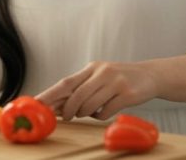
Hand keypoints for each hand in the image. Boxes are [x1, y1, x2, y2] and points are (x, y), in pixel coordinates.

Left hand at [36, 61, 158, 120]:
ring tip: (92, 109)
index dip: (50, 94)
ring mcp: (115, 83)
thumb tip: (56, 104)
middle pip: (76, 96)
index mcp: (92, 68)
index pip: (66, 82)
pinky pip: (105, 112)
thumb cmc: (119, 78)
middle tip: (66, 117)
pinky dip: (102, 115)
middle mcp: (102, 72)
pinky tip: (107, 109)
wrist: (149, 75)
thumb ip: (80, 87)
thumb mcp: (99, 77)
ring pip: (89, 106)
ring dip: (86, 113)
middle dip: (67, 110)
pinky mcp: (127, 94)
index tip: (36, 104)